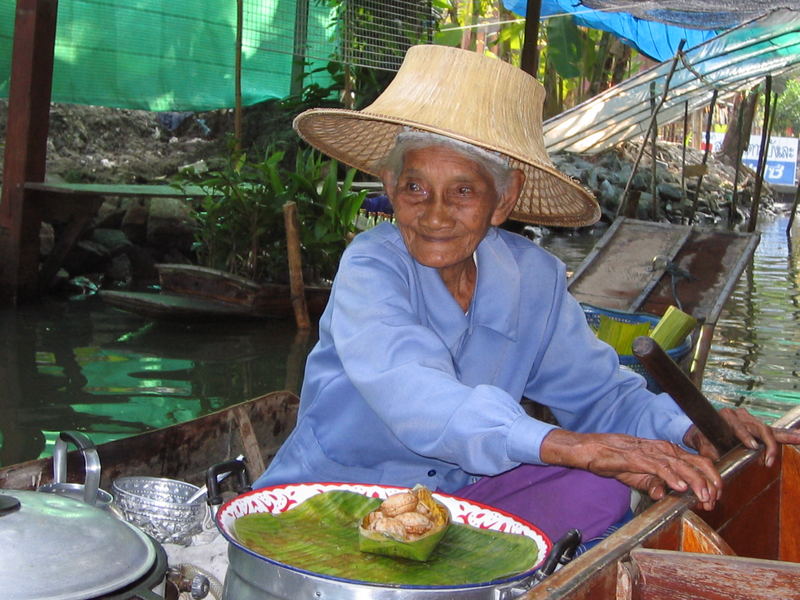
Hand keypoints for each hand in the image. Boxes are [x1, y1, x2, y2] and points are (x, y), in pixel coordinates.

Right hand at [540, 429, 722, 510]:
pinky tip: (680, 487)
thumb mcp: (637, 476)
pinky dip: (672, 477)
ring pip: (682, 465)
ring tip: (704, 497)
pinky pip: (659, 467)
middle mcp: (662, 449)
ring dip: (696, 482)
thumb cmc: (612, 460)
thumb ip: (652, 484)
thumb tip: (664, 495)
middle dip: (710, 482)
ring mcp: (650, 451)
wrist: (590, 449)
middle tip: (714, 500)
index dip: (710, 479)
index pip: (696, 462)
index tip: (715, 497)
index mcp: (665, 451)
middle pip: (697, 462)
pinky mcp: (638, 457)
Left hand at [684, 407, 799, 466]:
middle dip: (766, 444)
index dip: (745, 435)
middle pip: (758, 427)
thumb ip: (708, 451)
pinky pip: (774, 431)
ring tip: (792, 444)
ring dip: (780, 440)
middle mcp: (739, 415)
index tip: (752, 446)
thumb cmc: (703, 437)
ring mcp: (750, 419)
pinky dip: (787, 435)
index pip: (737, 426)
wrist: (702, 430)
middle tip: (767, 460)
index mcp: (725, 417)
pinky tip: (799, 437)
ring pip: (767, 429)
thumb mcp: (702, 443)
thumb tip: (714, 459)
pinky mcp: (757, 426)